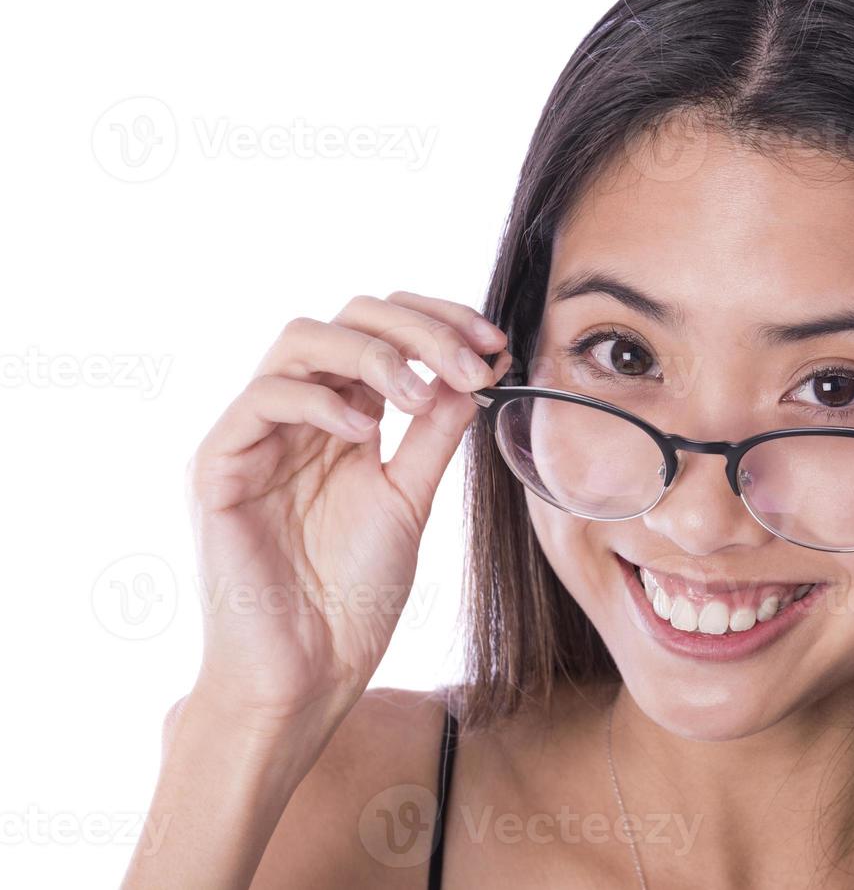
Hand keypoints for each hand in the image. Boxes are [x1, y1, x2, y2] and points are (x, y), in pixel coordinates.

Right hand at [185, 291, 510, 731]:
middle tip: (471, 360)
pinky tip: (363, 431)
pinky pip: (260, 400)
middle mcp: (298, 416)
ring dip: (374, 352)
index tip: (495, 345)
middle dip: (418, 326)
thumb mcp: (410, 500)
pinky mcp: (218, 468)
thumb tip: (471, 374)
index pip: (384, 332)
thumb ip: (434, 436)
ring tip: (420, 393)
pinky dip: (318, 400)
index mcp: (344, 419)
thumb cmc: (353, 598)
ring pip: (301, 340)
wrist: (308, 676)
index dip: (439, 322)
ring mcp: (254, 436)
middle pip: (347, 318)